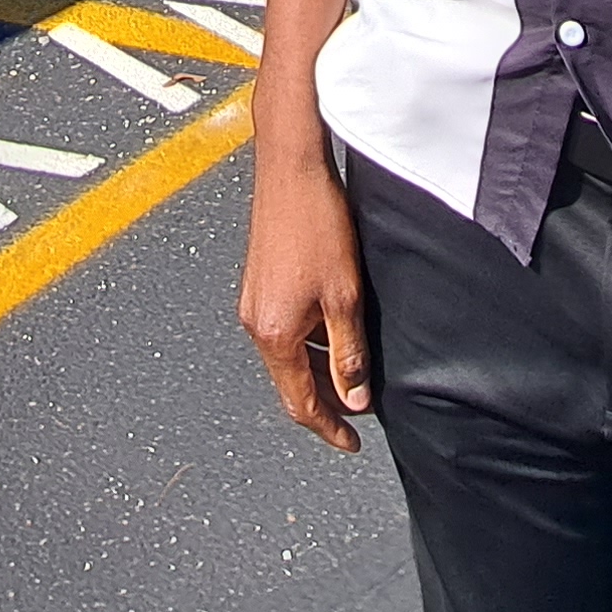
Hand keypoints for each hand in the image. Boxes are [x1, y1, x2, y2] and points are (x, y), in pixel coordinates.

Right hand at [237, 156, 372, 451]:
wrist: (290, 168)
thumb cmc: (317, 224)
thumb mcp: (344, 297)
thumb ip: (348, 353)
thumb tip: (354, 399)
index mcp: (274, 334)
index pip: (300, 402)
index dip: (329, 428)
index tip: (352, 443)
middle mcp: (256, 322)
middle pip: (290, 383)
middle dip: (323, 404)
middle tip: (357, 415)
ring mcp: (254, 301)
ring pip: (288, 355)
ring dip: (317, 371)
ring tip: (353, 374)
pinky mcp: (259, 282)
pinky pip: (284, 330)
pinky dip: (308, 343)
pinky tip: (334, 331)